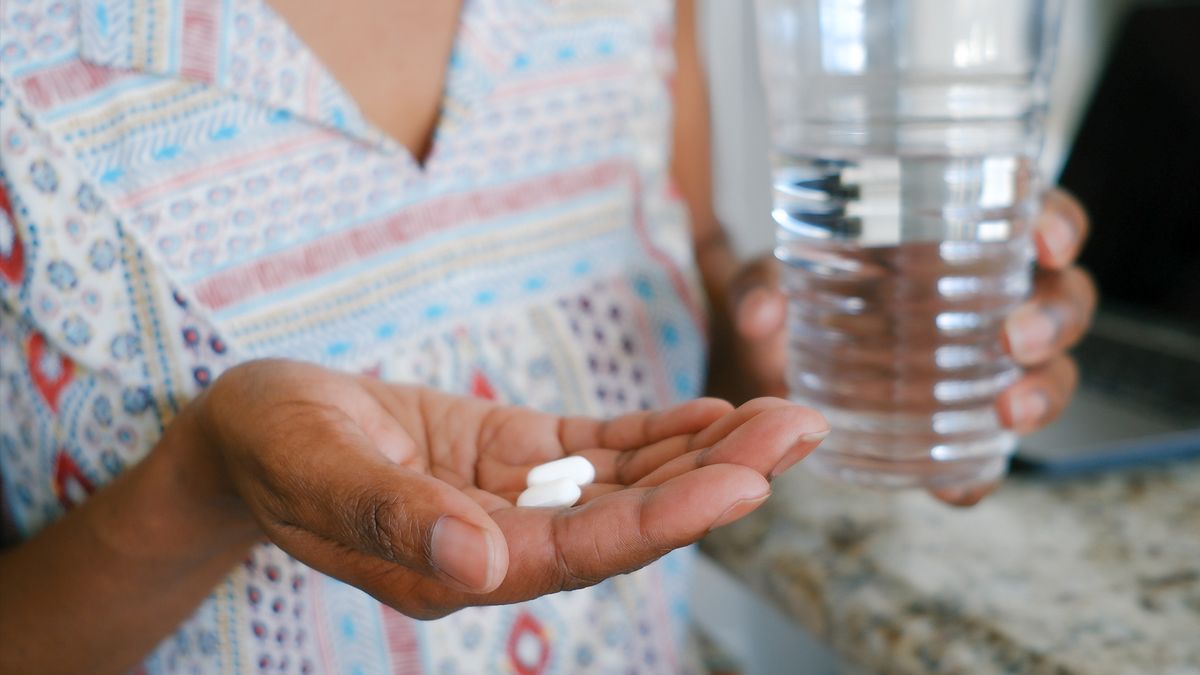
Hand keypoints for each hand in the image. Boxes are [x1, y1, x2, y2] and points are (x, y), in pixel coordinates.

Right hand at [190, 360, 828, 617]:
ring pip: (627, 483)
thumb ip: (389, 517)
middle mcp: (501, 540)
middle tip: (804, 428)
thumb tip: (481, 564)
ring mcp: (512, 499)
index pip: (583, 549)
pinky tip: (713, 417)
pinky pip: (597, 452)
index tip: (747, 483)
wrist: (252, 431)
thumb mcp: (313, 468)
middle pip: (629, 517)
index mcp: (457, 562)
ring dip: (706, 452)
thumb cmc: (270, 446)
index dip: (667, 518)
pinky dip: (656, 435)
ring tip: (785, 416)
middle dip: (718, 477)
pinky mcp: (512, 457)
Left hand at [719, 188, 1096, 505]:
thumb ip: (759, 284)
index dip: (1057, 225)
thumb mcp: (767, 276)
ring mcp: (981, 365)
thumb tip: (760, 315)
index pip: (1033, 218)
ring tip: (1010, 411)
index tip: (1045, 242)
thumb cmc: (789, 293)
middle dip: (1055, 318)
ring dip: (1045, 392)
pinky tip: (959, 488)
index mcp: (959, 240)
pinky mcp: (956, 425)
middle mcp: (988, 300)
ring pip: (1050, 372)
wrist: (764, 360)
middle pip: (1061, 298)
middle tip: (1018, 338)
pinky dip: (979, 473)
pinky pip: (985, 452)